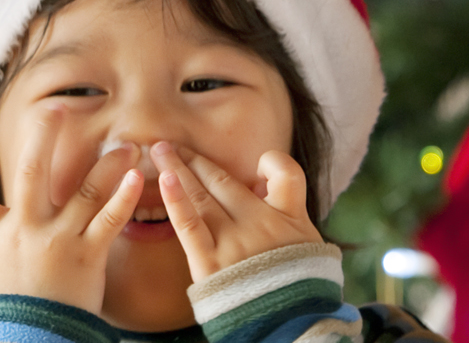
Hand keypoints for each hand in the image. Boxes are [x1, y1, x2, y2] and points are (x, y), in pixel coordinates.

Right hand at [0, 112, 142, 313]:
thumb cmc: (12, 314)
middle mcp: (25, 230)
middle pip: (30, 173)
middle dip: (44, 136)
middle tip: (56, 108)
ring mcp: (56, 241)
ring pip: (82, 190)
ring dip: (106, 163)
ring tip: (126, 144)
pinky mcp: (86, 256)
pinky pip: (108, 220)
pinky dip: (123, 197)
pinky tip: (136, 178)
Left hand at [153, 142, 321, 280]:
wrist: (291, 327)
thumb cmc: (299, 290)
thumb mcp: (309, 249)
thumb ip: (289, 216)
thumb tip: (263, 188)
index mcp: (289, 218)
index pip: (286, 173)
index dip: (272, 164)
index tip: (259, 166)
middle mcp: (260, 223)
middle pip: (224, 181)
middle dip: (196, 160)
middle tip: (173, 144)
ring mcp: (234, 241)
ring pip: (202, 195)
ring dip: (178, 169)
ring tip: (160, 150)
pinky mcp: (210, 263)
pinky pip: (190, 225)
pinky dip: (176, 200)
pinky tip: (163, 179)